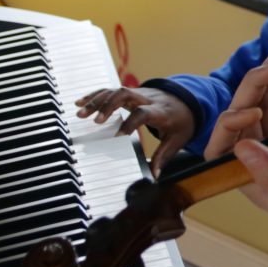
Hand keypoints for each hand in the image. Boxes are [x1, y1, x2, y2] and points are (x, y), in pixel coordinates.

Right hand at [75, 86, 194, 176]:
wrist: (187, 101)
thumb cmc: (181, 122)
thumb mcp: (177, 140)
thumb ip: (163, 156)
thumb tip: (154, 176)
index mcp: (160, 112)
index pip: (144, 113)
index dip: (131, 122)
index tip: (118, 135)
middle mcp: (148, 100)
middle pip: (126, 94)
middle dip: (109, 105)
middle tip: (95, 121)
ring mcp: (138, 94)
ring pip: (115, 90)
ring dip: (97, 100)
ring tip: (81, 114)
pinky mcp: (130, 93)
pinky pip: (111, 90)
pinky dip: (95, 95)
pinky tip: (80, 103)